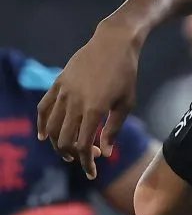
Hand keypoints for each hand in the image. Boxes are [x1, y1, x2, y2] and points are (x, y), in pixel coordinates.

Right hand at [36, 20, 141, 178]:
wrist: (114, 43)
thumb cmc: (126, 74)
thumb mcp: (126, 103)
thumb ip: (113, 130)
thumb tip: (105, 154)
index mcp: (94, 110)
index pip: (82, 145)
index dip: (86, 162)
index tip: (93, 171)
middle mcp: (75, 103)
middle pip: (64, 140)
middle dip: (73, 156)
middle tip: (85, 158)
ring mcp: (63, 93)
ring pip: (51, 127)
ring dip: (57, 144)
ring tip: (67, 151)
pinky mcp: (58, 84)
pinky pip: (43, 108)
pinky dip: (41, 124)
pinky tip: (43, 135)